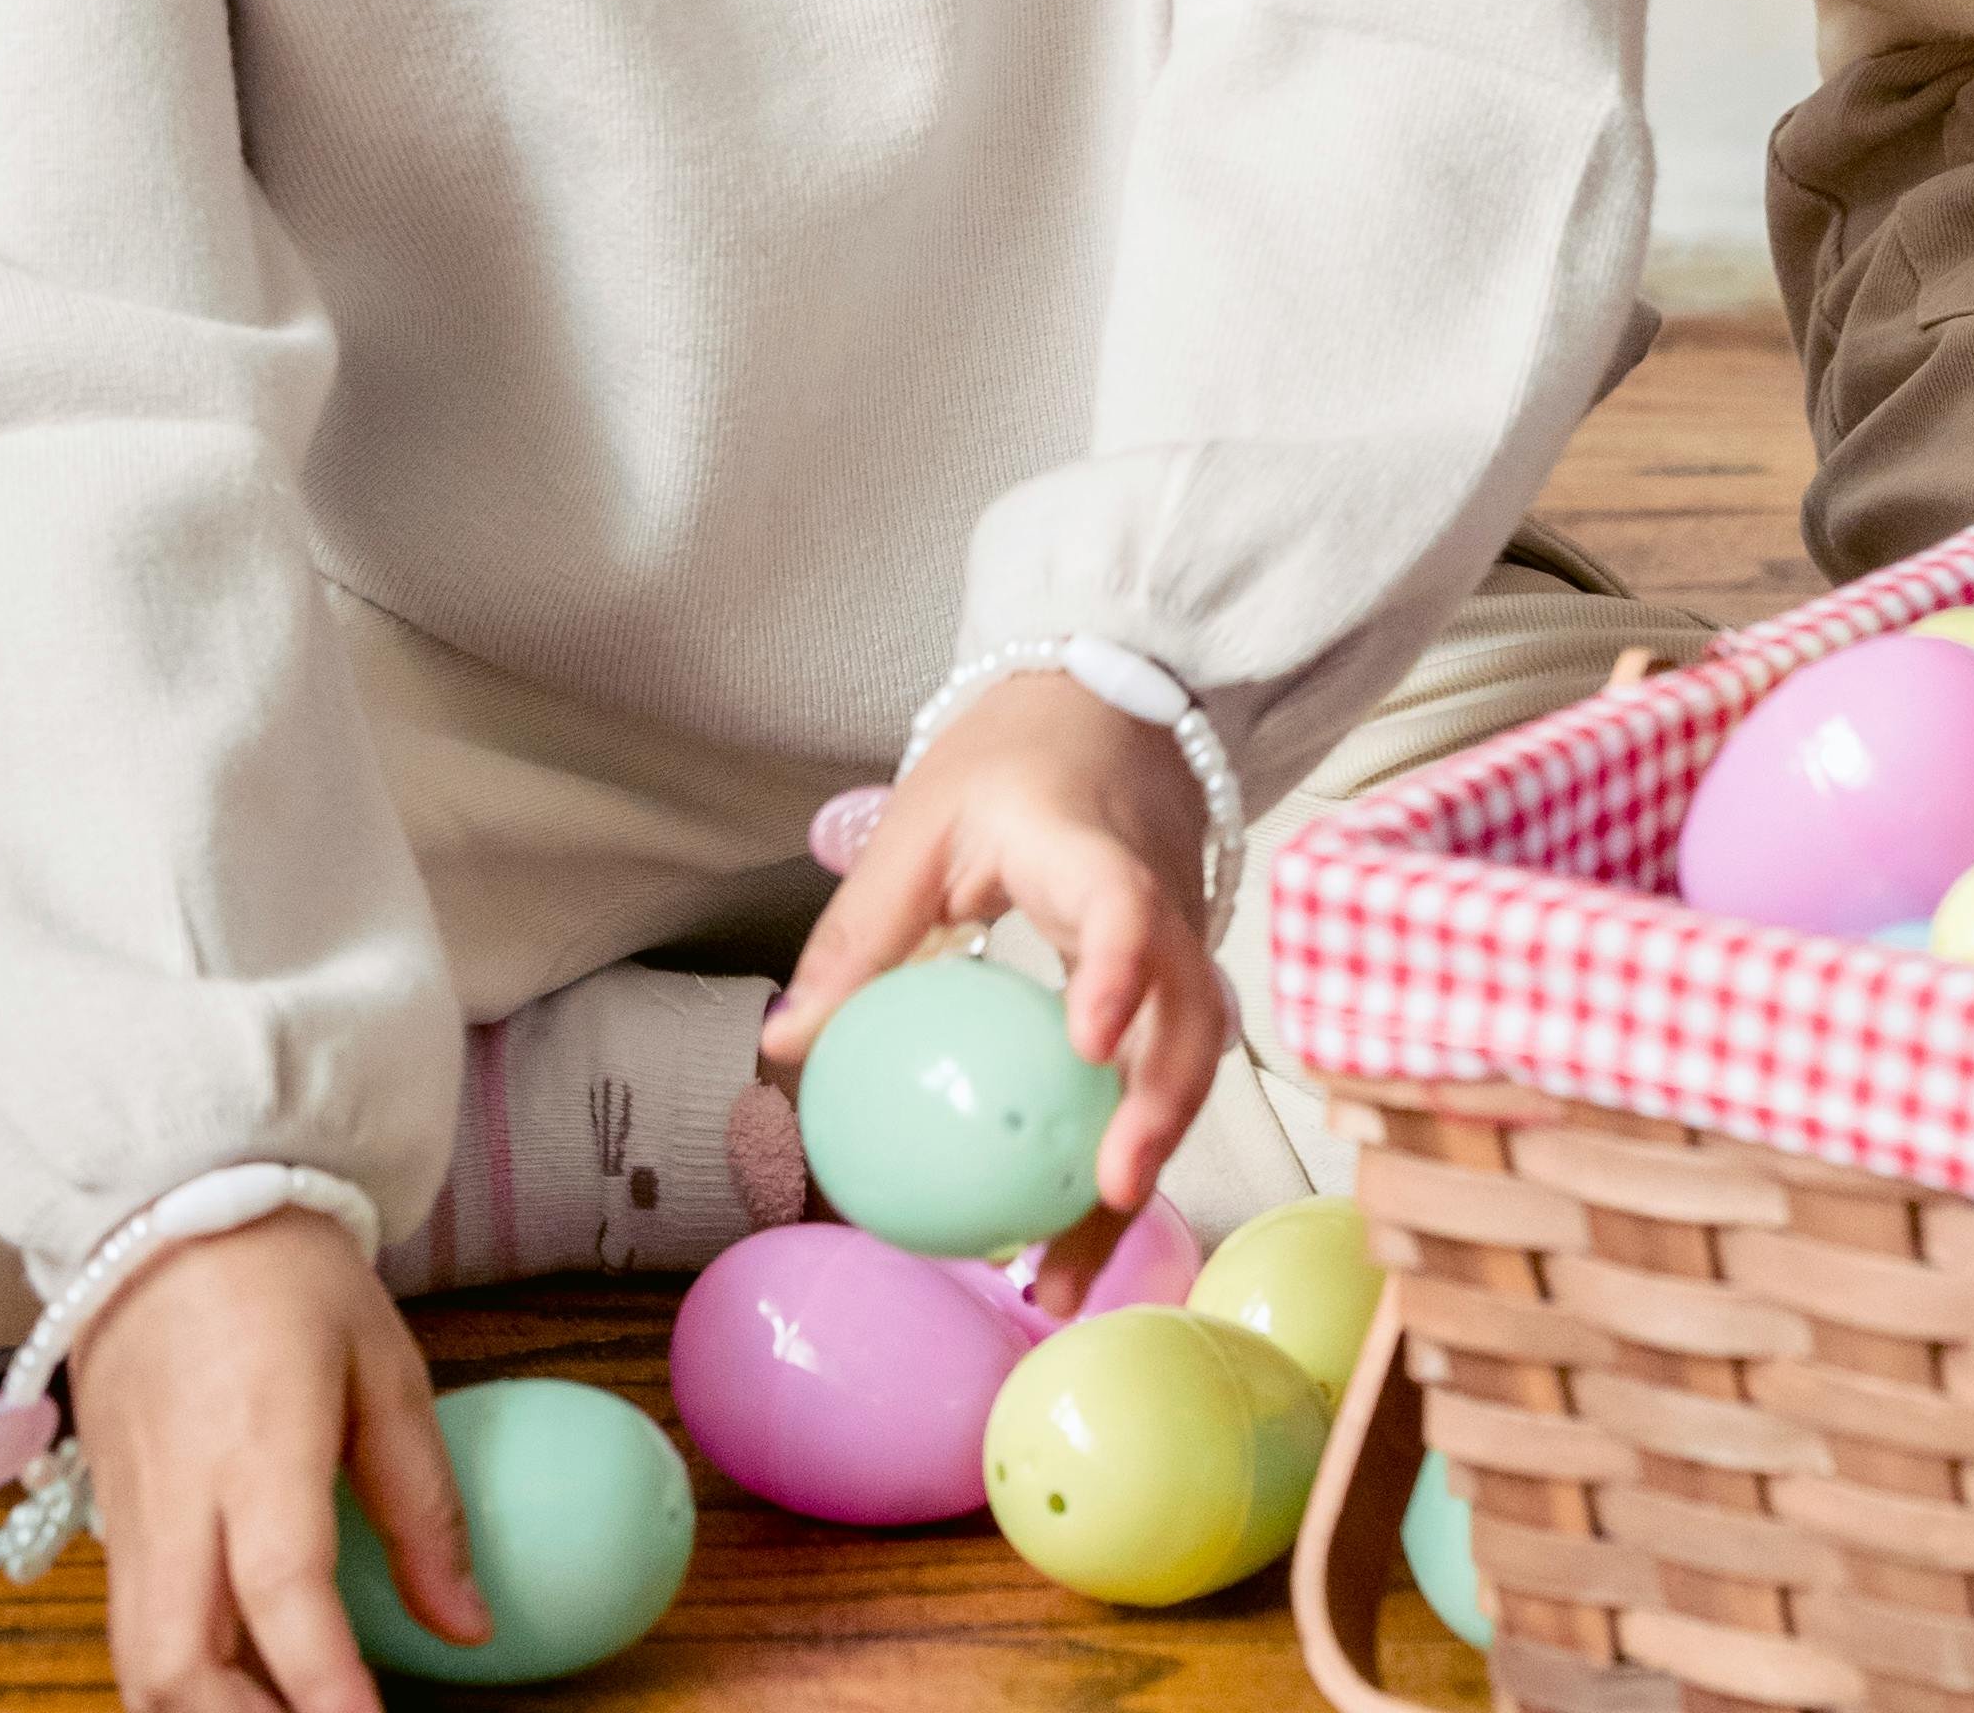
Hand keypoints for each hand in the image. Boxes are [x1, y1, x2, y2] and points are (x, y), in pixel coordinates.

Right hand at [69, 1205, 475, 1712]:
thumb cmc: (289, 1278)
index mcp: (260, 1440)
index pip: (283, 1588)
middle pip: (175, 1664)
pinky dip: (179, 1684)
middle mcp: (178, 1496)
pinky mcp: (106, 1526)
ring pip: (138, 1668)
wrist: (169, 1210)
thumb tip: (467, 1623)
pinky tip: (238, 1690)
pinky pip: (130, 1635)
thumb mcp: (385, 1365)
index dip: (323, 1683)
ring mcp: (127, 1518)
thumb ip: (424, 1502)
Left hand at [761, 676, 1226, 1254]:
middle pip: (1190, 1009)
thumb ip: (863, 929)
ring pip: (1188, 1063)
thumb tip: (783, 1045)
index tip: (1089, 1040)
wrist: (1114, 703)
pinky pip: (1163, 1077)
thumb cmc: (1010, 759)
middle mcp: (1160, 904)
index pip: (1125, 906)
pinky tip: (1067, 1240)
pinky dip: (1121, 1163)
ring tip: (1063, 1271)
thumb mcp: (922, 822)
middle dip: (1161, 1106)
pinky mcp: (1176, 986)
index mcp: (1092, 849)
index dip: (1119, 970)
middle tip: (1110, 1191)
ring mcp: (1181, 947)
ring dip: (1139, 1169)